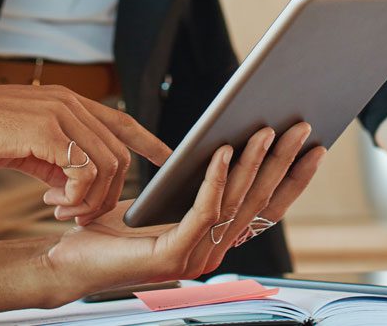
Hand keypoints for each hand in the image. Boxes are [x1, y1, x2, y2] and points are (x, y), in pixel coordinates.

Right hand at [0, 83, 171, 225]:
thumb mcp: (25, 146)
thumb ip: (56, 158)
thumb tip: (76, 185)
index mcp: (66, 101)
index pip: (121, 120)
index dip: (148, 141)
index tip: (168, 160)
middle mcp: (69, 102)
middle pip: (118, 154)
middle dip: (107, 194)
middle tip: (78, 214)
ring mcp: (60, 113)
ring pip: (107, 165)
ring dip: (90, 199)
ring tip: (62, 211)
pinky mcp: (46, 129)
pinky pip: (84, 172)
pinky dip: (76, 196)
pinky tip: (52, 202)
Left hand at [46, 122, 325, 295]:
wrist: (71, 258)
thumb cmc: (112, 227)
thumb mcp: (166, 198)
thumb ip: (197, 183)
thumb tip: (230, 142)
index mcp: (216, 240)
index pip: (266, 208)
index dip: (293, 179)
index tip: (315, 147)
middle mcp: (214, 253)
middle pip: (258, 201)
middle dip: (283, 162)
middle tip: (301, 127)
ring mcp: (196, 258)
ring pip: (234, 203)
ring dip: (254, 163)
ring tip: (265, 129)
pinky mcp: (172, 255)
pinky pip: (203, 210)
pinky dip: (215, 178)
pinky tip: (222, 150)